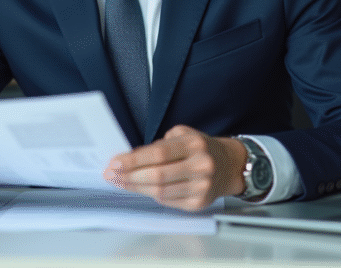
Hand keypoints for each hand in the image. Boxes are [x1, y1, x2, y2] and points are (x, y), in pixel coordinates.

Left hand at [103, 124, 247, 210]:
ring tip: (120, 182)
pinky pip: (168, 202)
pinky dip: (151, 195)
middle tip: (111, 175)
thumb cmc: (200, 148)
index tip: (115, 162)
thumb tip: (130, 159)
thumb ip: (159, 146)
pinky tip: (140, 189)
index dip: (134, 160)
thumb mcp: (183, 135)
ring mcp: (202, 187)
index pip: (159, 154)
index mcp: (195, 144)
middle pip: (158, 176)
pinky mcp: (199, 203)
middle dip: (130, 176)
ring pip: (160, 192)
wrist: (229, 165)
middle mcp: (201, 166)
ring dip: (136, 188)